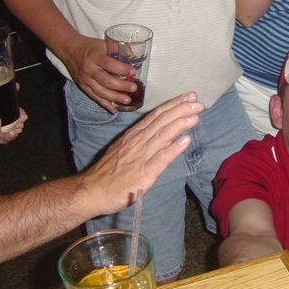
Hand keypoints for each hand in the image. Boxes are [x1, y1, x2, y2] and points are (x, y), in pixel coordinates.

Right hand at [59, 34, 137, 112]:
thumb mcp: (103, 43)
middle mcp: (89, 69)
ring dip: (114, 97)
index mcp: (94, 56)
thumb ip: (117, 49)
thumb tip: (134, 56)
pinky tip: (114, 110)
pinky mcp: (83, 86)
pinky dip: (105, 104)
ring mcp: (85, 79)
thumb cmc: (89, 46)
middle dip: (121, 86)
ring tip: (127, 100)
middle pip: (106, 81)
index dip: (122, 69)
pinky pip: (94, 97)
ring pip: (100, 92)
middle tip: (133, 88)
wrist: (68, 49)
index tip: (133, 72)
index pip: (109, 64)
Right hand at [78, 92, 203, 216]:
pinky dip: (173, 148)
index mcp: (134, 135)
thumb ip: (141, 138)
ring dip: (179, 124)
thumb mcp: (123, 148)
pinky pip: (160, 159)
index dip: (173, 105)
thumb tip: (159, 129)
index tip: (189, 96)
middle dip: (180, 109)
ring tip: (195, 115)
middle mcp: (138, 142)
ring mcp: (140, 157)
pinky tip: (186, 140)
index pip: (156, 116)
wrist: (90, 191)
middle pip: (161, 122)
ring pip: (162, 135)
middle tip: (198, 101)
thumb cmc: (108, 172)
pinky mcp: (143, 173)